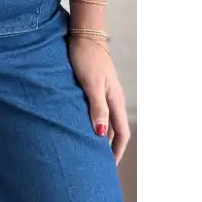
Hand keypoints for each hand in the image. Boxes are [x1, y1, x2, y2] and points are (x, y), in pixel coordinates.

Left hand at [67, 36, 130, 162]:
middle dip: (108, 146)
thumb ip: (97, 108)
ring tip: (87, 147)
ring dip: (99, 134)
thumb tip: (99, 134)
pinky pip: (96, 109)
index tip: (109, 166)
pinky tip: (80, 124)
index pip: (121, 133)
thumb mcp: (91, 85)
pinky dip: (91, 120)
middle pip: (114, 128)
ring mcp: (104, 92)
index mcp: (115, 100)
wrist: (83, 35)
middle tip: (97, 162)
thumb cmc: (86, 57)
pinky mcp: (94, 85)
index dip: (116, 151)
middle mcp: (112, 98)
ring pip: (105, 119)